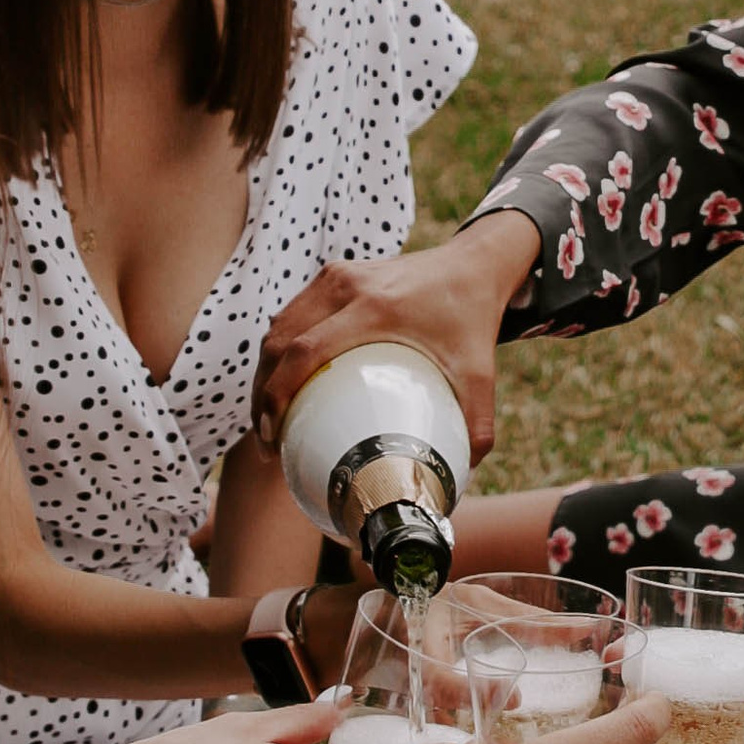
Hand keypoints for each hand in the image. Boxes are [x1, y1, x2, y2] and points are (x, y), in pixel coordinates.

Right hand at [252, 214, 541, 461]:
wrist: (473, 265)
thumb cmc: (473, 321)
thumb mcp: (481, 374)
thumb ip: (475, 426)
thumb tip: (457, 478)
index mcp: (375, 308)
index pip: (306, 351)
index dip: (277, 394)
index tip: (272, 435)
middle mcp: (347, 286)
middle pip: (280, 341)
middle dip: (262, 393)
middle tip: (268, 440)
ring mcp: (336, 276)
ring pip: (279, 326)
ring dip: (265, 372)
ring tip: (269, 418)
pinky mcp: (334, 275)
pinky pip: (293, 315)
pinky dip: (280, 351)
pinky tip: (284, 385)